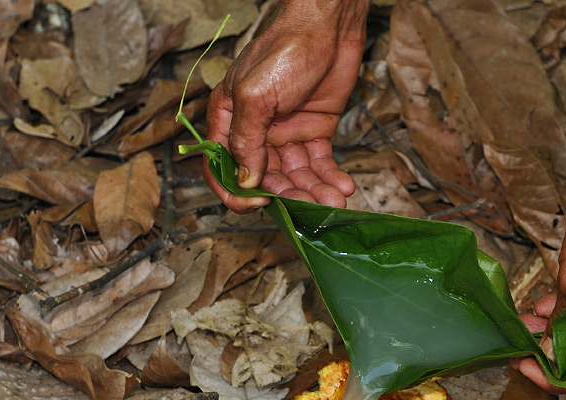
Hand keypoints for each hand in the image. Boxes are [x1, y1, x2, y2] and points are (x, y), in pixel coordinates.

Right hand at [204, 1, 369, 212]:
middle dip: (288, 197)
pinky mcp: (315, 132)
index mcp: (229, 120)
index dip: (236, 192)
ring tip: (335, 200)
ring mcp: (286, 133)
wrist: (329, 26)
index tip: (258, 203)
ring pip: (296, 177)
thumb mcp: (256, 94)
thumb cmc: (285, 48)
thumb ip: (246, 139)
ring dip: (314, 192)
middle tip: (311, 207)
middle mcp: (256, 131)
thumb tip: (245, 180)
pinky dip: (331, 178)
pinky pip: (320, 164)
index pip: (222, 168)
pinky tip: (343, 186)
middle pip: (265, 179)